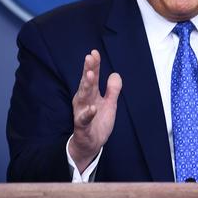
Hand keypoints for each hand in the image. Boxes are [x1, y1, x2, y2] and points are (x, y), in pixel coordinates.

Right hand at [68, 49, 121, 172]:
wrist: (90, 144)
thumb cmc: (98, 122)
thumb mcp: (110, 104)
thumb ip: (113, 89)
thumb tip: (115, 74)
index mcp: (90, 94)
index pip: (92, 77)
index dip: (94, 65)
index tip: (94, 52)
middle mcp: (83, 101)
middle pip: (86, 83)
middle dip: (88, 70)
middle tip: (90, 58)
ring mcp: (82, 113)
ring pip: (83, 97)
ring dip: (86, 86)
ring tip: (90, 76)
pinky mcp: (82, 126)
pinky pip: (84, 119)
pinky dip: (88, 114)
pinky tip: (92, 108)